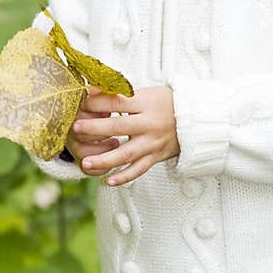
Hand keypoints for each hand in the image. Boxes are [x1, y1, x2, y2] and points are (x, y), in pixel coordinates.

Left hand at [66, 85, 180, 185]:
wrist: (196, 119)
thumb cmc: (167, 103)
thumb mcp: (146, 92)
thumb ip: (120, 94)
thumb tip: (91, 91)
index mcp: (146, 104)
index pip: (118, 102)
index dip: (98, 102)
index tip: (81, 101)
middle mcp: (149, 124)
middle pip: (119, 127)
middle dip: (95, 128)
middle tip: (76, 129)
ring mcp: (152, 142)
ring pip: (126, 154)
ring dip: (105, 160)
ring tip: (85, 163)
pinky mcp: (156, 157)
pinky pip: (139, 169)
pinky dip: (124, 177)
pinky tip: (109, 181)